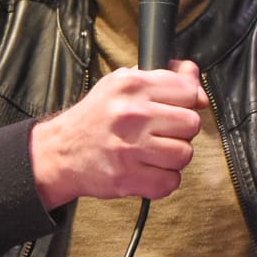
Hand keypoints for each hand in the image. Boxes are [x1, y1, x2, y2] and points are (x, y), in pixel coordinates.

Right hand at [30, 59, 207, 208]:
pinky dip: (164, 179)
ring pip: (185, 154)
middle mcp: (132, 114)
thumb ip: (163, 77)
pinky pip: (171, 181)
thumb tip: (194, 75)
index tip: (180, 107)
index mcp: (132, 85)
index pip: (188, 90)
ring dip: (173, 156)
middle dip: (181, 130)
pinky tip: (148, 169)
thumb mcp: (123, 84)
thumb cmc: (96, 117)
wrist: (61, 151)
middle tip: (162, 132)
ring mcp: (130, 148)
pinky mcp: (128, 178)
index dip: (189, 100)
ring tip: (154, 152)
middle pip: (191, 123)